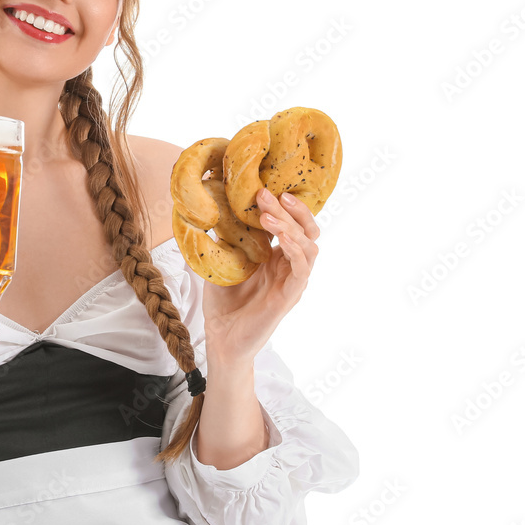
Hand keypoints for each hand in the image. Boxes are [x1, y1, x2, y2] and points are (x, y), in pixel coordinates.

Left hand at [200, 187, 320, 364]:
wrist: (221, 337)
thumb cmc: (223, 302)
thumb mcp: (222, 262)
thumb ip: (226, 238)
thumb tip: (215, 205)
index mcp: (275, 255)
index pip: (290, 223)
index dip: (283, 205)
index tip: (264, 188)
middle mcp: (288, 265)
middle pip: (305, 229)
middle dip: (290, 208)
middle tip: (266, 193)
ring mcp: (292, 280)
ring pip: (308, 245)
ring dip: (291, 226)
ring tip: (268, 214)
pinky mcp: (290, 295)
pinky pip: (302, 268)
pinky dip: (295, 249)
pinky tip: (281, 237)